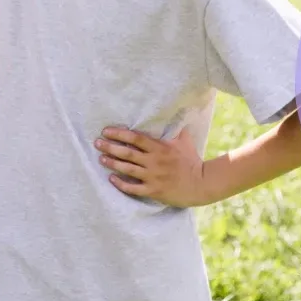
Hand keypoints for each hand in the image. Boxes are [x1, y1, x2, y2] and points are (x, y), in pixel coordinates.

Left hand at [96, 126, 210, 207]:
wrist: (203, 184)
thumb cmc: (192, 160)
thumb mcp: (183, 141)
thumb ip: (174, 128)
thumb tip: (175, 109)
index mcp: (160, 148)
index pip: (136, 138)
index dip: (119, 134)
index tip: (106, 131)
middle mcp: (155, 162)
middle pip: (128, 153)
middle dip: (110, 147)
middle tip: (97, 143)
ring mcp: (154, 177)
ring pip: (128, 169)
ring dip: (112, 163)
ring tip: (101, 159)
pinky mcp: (154, 191)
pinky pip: (134, 188)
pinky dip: (121, 184)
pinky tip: (111, 178)